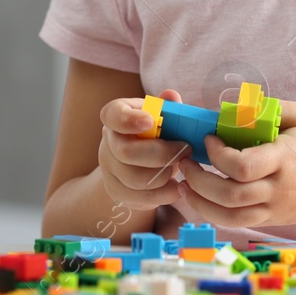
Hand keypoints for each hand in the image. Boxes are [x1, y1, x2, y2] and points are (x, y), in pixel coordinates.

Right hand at [97, 90, 191, 213]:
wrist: (140, 163)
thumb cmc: (156, 133)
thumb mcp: (162, 116)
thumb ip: (168, 108)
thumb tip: (171, 96)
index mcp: (117, 116)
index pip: (113, 115)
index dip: (128, 119)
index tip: (150, 121)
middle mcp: (108, 142)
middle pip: (127, 153)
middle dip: (163, 154)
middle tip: (186, 150)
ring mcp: (110, 169)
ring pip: (136, 179)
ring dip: (166, 175)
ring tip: (181, 169)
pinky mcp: (117, 191)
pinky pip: (141, 198)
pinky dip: (164, 194)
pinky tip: (176, 187)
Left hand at [175, 98, 295, 228]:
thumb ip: (264, 111)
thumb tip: (225, 109)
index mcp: (286, 160)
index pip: (243, 167)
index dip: (218, 154)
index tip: (209, 138)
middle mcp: (280, 189)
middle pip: (230, 196)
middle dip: (198, 180)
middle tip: (184, 161)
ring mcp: (278, 209)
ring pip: (230, 218)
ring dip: (201, 203)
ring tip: (185, 184)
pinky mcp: (276, 220)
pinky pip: (239, 223)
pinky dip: (215, 213)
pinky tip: (202, 198)